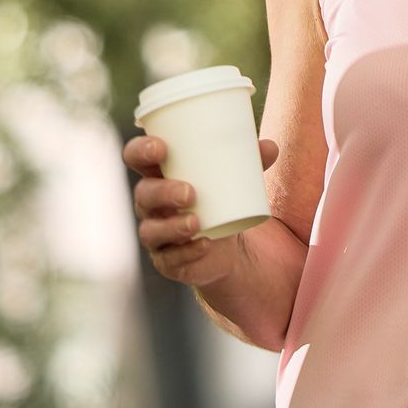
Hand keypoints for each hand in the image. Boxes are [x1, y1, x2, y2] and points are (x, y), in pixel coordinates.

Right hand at [124, 132, 278, 290]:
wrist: (225, 249)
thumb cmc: (220, 201)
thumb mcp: (234, 180)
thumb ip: (250, 162)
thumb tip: (271, 146)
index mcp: (159, 175)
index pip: (135, 158)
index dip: (141, 151)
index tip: (161, 147)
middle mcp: (150, 204)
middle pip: (143, 194)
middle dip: (162, 192)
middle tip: (189, 192)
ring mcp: (156, 233)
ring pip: (151, 230)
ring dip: (172, 226)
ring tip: (196, 221)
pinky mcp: (167, 260)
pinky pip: (170, 259)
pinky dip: (187, 252)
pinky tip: (203, 245)